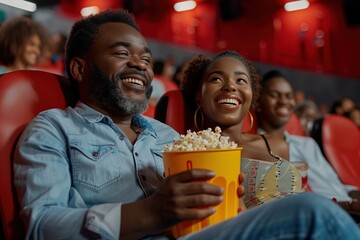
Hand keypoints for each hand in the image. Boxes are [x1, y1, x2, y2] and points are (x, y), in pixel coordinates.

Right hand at [120, 170, 244, 238]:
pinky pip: (196, 213)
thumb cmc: (159, 198)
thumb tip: (199, 178)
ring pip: (200, 199)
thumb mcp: (167, 184)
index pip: (191, 173)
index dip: (204, 172)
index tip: (214, 174)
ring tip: (219, 199)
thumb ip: (179, 181)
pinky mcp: (177, 214)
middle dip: (213, 189)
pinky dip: (207, 211)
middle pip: (199, 186)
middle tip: (220, 190)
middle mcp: (175, 190)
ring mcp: (176, 202)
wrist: (147, 214)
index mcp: (172, 180)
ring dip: (213, 199)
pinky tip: (212, 210)